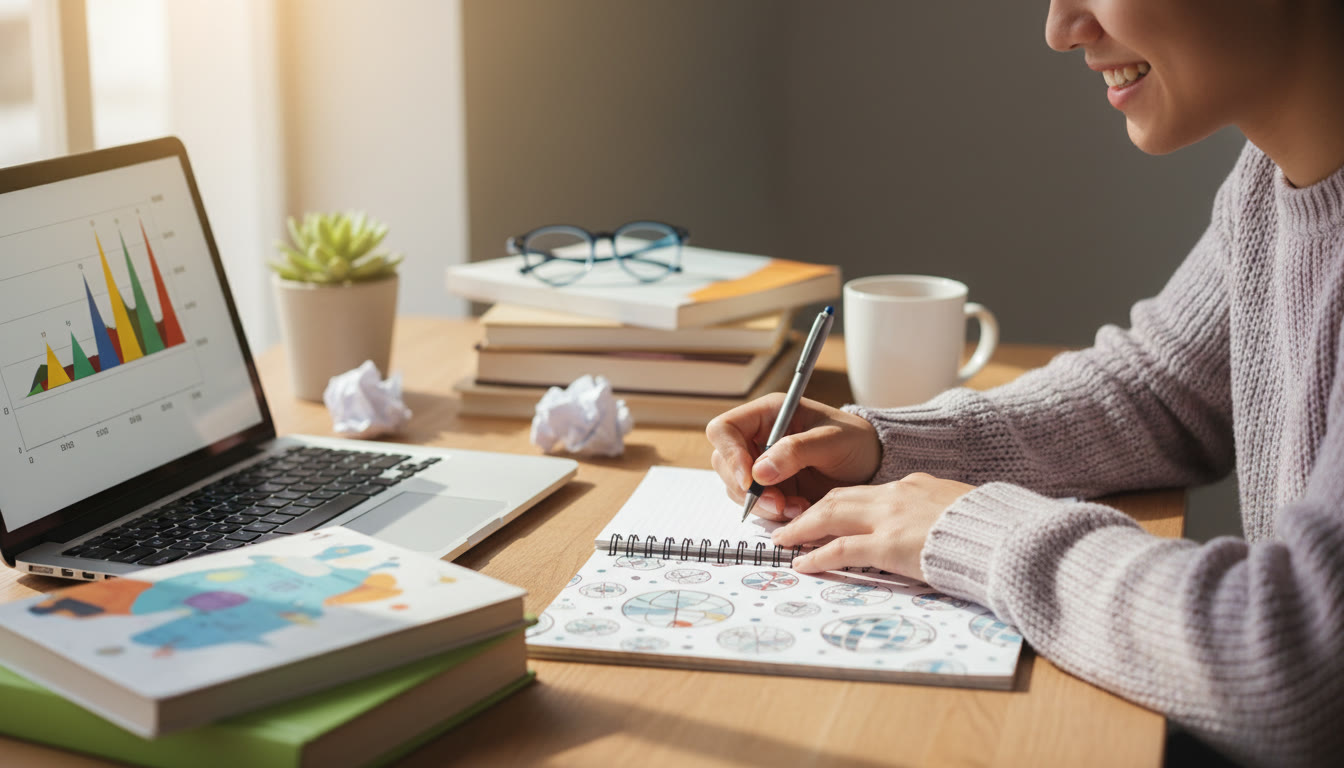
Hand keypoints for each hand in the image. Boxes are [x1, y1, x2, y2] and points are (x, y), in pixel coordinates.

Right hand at [706, 394, 880, 521]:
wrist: (872, 464)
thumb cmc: (855, 441)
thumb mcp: (832, 440)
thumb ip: (796, 451)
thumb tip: (758, 471)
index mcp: (767, 415)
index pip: (724, 429)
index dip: (730, 454)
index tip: (749, 480)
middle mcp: (758, 439)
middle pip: (724, 464)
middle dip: (748, 490)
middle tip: (778, 503)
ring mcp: (761, 466)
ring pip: (737, 490)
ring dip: (763, 505)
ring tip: (798, 507)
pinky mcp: (771, 489)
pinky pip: (757, 506)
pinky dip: (774, 514)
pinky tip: (800, 510)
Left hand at [770, 473, 975, 580]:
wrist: (1001, 535)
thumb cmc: (989, 528)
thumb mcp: (959, 506)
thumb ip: (936, 510)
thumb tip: (930, 522)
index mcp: (914, 485)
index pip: (866, 492)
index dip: (840, 503)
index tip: (825, 512)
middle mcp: (895, 496)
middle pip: (839, 497)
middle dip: (810, 511)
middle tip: (789, 523)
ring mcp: (889, 520)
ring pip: (831, 515)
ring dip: (803, 529)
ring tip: (784, 540)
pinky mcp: (888, 546)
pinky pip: (842, 549)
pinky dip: (818, 556)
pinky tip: (803, 564)